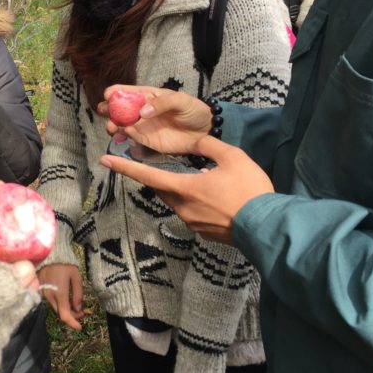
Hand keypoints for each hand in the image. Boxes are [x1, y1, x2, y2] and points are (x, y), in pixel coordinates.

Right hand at [38, 263, 83, 330]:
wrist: (48, 255)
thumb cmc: (64, 264)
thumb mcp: (76, 276)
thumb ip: (78, 294)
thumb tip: (78, 309)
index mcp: (59, 293)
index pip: (65, 315)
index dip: (72, 323)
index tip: (80, 327)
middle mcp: (50, 296)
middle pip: (60, 314)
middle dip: (71, 316)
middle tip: (81, 312)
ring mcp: (44, 294)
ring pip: (55, 308)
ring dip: (65, 310)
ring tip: (74, 305)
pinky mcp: (40, 292)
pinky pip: (51, 302)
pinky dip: (59, 304)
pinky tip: (65, 300)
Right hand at [97, 85, 211, 154]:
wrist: (205, 131)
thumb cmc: (193, 110)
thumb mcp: (181, 101)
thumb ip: (162, 104)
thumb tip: (142, 112)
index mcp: (147, 96)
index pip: (126, 91)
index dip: (114, 92)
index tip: (108, 96)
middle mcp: (140, 111)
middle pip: (117, 109)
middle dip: (107, 110)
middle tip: (105, 113)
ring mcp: (142, 126)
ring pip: (120, 124)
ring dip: (113, 125)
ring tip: (113, 128)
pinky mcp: (146, 141)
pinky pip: (130, 138)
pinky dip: (123, 136)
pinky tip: (124, 135)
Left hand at [100, 135, 273, 244]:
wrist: (267, 228)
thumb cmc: (250, 191)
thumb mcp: (233, 157)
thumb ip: (209, 145)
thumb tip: (196, 141)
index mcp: (184, 188)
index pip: (147, 176)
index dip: (124, 167)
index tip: (104, 160)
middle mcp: (182, 208)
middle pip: (161, 188)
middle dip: (159, 176)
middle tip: (162, 165)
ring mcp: (192, 223)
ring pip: (177, 201)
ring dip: (182, 188)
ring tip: (204, 179)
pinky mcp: (203, 232)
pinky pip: (192, 212)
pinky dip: (196, 201)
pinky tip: (215, 197)